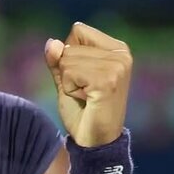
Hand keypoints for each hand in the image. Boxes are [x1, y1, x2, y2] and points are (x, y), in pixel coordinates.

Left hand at [44, 22, 132, 147]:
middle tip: (84, 93)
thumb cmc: (83, 112)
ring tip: (86, 97)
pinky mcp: (108, 80)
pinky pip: (69, 73)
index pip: (78, 31)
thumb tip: (52, 43)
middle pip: (70, 46)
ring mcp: (117, 66)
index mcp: (117, 48)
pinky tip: (86, 100)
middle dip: (68, 72)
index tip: (83, 79)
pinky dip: (70, 89)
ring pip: (67, 60)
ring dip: (69, 82)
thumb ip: (58, 60)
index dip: (69, 56)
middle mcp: (122, 53)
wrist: (95, 142)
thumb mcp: (66, 81)